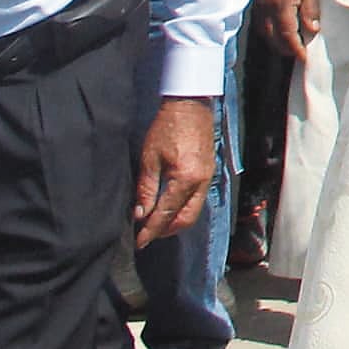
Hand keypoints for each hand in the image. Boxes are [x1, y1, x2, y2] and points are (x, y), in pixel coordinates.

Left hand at [131, 97, 214, 245]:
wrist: (190, 105)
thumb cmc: (166, 128)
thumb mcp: (149, 159)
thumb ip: (146, 189)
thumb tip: (140, 214)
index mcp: (186, 179)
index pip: (166, 214)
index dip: (151, 230)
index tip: (139, 243)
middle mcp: (201, 182)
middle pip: (186, 219)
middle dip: (166, 230)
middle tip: (147, 234)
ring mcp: (208, 177)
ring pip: (193, 211)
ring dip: (175, 221)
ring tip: (155, 222)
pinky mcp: (209, 172)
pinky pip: (197, 199)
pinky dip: (183, 208)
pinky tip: (169, 205)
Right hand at [257, 0, 321, 56]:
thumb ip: (310, 11)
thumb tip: (312, 30)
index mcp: (282, 7)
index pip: (287, 37)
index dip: (296, 50)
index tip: (304, 58)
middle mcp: (267, 10)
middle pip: (273, 40)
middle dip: (286, 49)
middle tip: (300, 52)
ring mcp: (259, 7)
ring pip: (265, 34)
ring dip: (277, 43)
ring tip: (291, 44)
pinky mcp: (257, 3)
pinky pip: (261, 25)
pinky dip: (269, 33)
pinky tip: (279, 31)